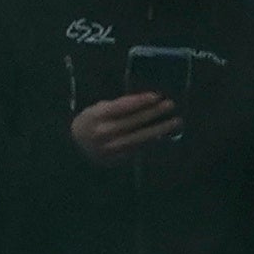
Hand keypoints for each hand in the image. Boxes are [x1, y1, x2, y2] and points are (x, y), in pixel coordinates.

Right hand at [65, 89, 183, 162]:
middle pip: (133, 121)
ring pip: (140, 137)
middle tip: (171, 105)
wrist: (77, 146)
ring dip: (160, 129)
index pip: (121, 107)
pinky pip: (140, 147)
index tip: (156, 96)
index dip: (140, 101)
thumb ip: (119, 107)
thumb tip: (146, 103)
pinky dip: (154, 139)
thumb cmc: (92, 122)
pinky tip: (167, 134)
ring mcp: (111, 147)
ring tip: (176, 121)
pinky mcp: (118, 158)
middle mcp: (103, 132)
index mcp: (95, 116)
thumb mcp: (98, 109)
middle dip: (153, 112)